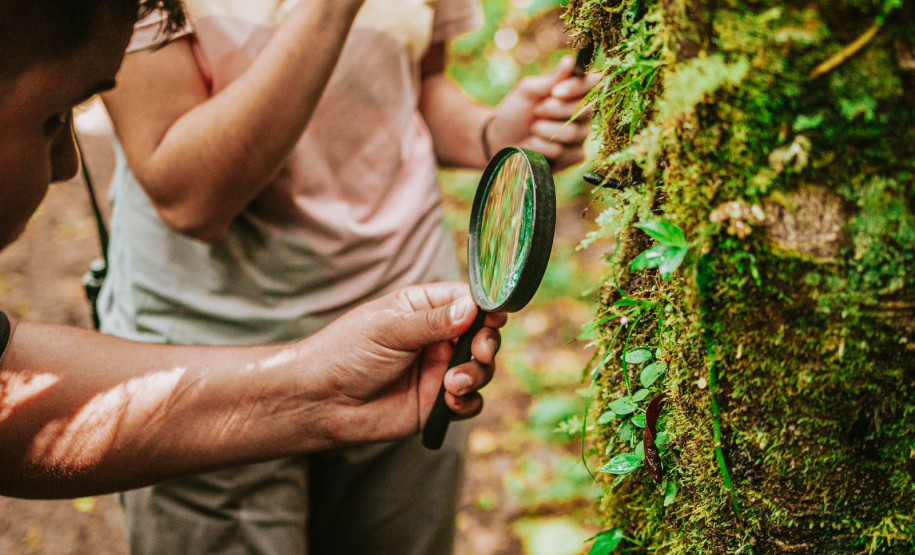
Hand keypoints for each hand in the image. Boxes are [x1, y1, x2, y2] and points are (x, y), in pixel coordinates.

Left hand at [311, 282, 506, 444]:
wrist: (320, 400)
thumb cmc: (345, 353)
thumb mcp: (389, 329)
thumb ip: (433, 321)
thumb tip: (473, 307)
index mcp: (423, 309)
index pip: (467, 301)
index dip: (487, 309)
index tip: (495, 318)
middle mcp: (436, 338)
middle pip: (482, 336)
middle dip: (487, 344)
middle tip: (479, 352)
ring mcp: (438, 371)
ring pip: (481, 369)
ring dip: (477, 374)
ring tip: (452, 383)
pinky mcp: (436, 402)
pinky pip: (469, 402)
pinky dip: (468, 401)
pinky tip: (450, 401)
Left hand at [486, 56, 601, 170]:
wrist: (502, 140)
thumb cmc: (516, 112)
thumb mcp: (528, 92)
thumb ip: (550, 79)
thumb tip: (569, 61)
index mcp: (576, 91)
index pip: (593, 83)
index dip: (577, 88)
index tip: (555, 92)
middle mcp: (585, 112)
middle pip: (584, 110)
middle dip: (554, 110)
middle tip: (536, 111)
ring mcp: (582, 135)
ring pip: (572, 133)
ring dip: (545, 131)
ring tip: (533, 128)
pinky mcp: (576, 155)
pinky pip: (566, 152)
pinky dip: (544, 148)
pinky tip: (536, 145)